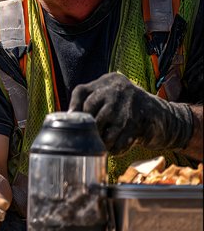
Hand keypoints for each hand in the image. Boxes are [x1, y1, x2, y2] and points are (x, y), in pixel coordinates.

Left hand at [69, 72, 193, 154]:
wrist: (163, 116)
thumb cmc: (127, 108)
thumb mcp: (110, 97)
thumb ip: (91, 100)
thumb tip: (68, 117)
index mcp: (108, 81)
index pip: (82, 92)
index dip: (73, 108)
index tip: (70, 122)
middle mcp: (118, 89)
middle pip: (91, 111)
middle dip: (88, 128)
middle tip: (87, 138)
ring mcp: (129, 105)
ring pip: (104, 128)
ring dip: (100, 141)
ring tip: (100, 145)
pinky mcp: (139, 122)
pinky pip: (120, 140)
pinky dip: (115, 148)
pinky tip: (114, 149)